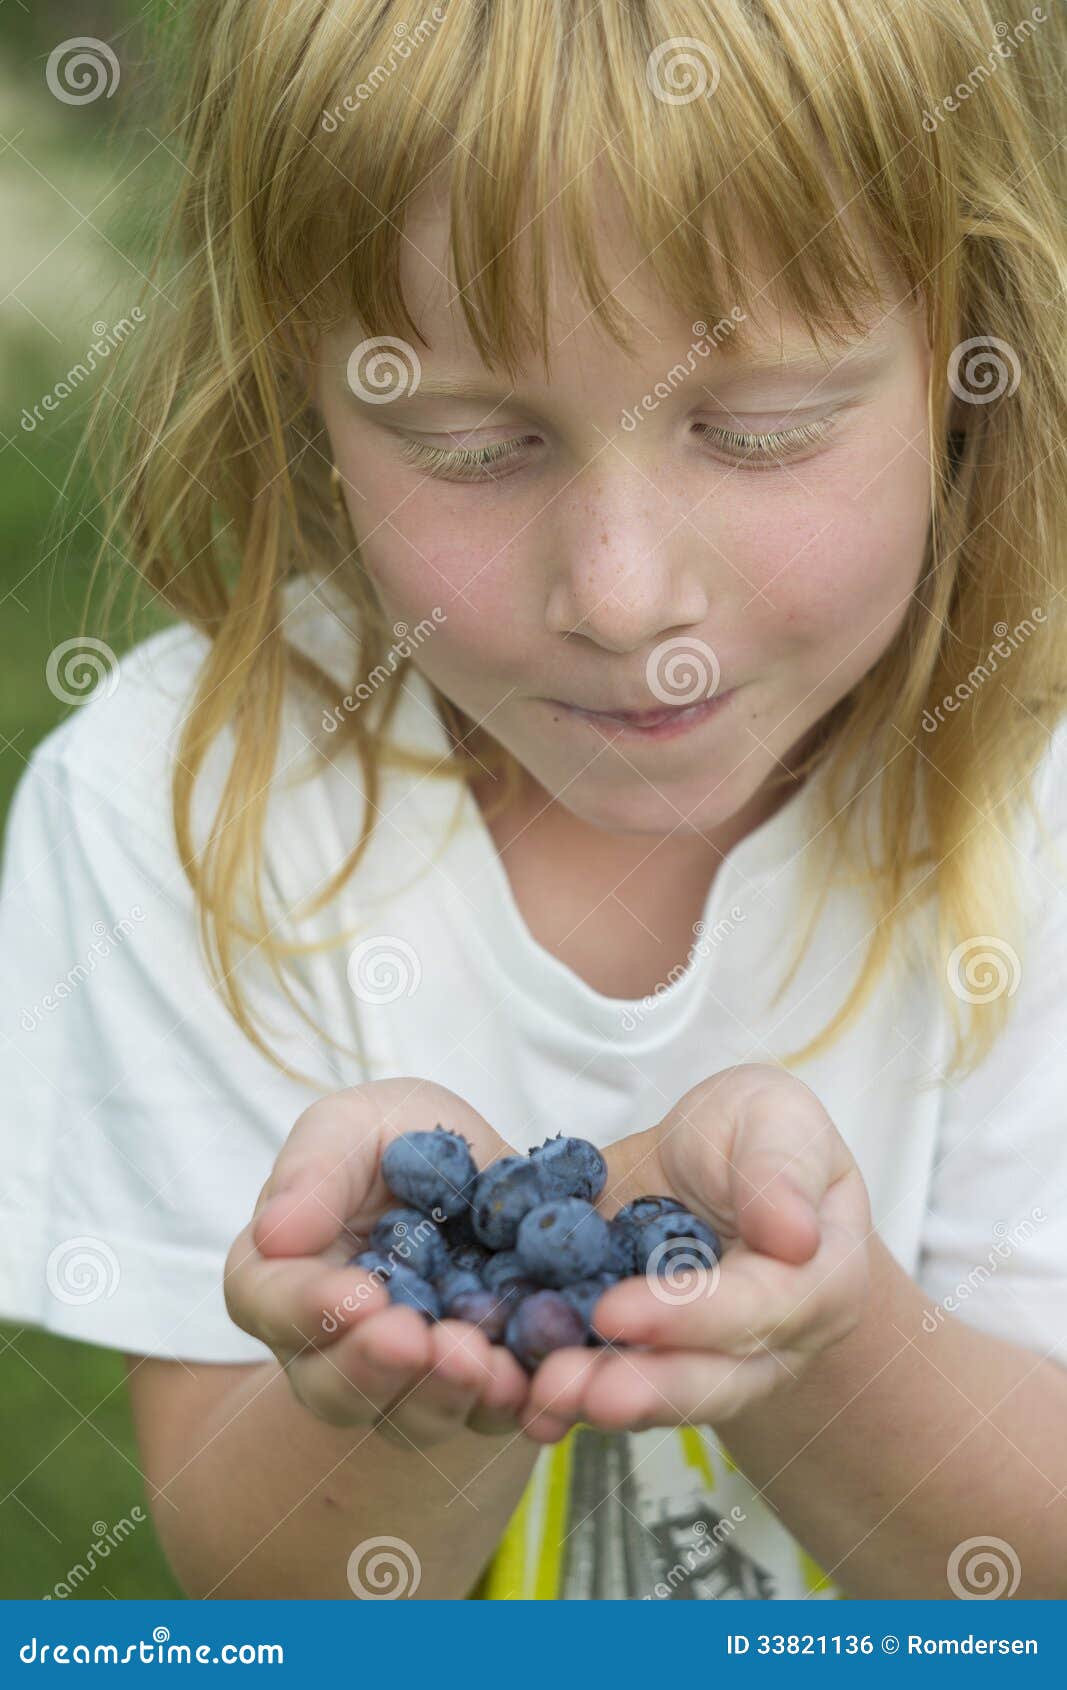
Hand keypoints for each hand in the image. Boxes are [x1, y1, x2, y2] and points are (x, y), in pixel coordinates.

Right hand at [224, 1078, 531, 1445]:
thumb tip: (275, 1232)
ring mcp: (405, 1383)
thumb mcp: (357, 1124)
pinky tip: (534, 1387)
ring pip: (408, 1418)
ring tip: (482, 1363)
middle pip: (331, 1386)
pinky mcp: (477, 1397)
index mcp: (283, 1276)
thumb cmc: (402, 1138)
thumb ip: (315, 1165)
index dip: (308, 1308)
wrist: (495, 1176)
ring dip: (443, 1395)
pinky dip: (510, 1408)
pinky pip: (488, 1419)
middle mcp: (332, 1348)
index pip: (269, 1304)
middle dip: (374, 1368)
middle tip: (416, 1339)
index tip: (361, 1296)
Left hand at [522, 1063, 872, 1440]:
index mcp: (820, 1277)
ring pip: (662, 1397)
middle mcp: (773, 1341)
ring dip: (600, 1402)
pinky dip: (568, 1396)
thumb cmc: (748, 1132)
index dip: (694, 1315)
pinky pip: (614, 1386)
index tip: (616, 1313)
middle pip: (716, 1379)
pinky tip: (518, 1396)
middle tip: (574, 1389)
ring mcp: (710, 1363)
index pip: (765, 1307)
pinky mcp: (647, 1364)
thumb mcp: (772, 1115)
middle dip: (644, 1388)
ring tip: (541, 1400)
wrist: (699, 1163)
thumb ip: (782, 1166)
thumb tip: (795, 1235)